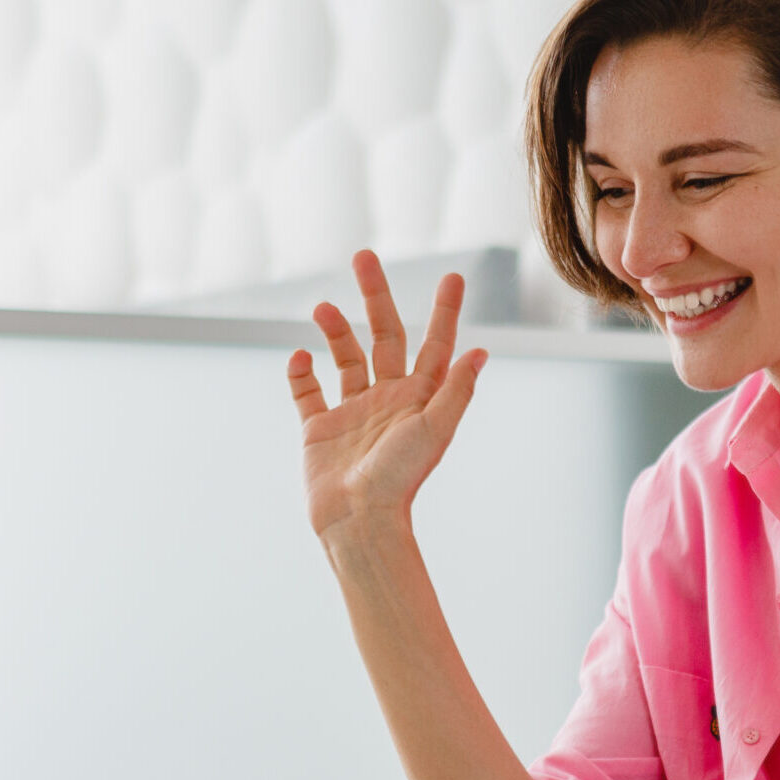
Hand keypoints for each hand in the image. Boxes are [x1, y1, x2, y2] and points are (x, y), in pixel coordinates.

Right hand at [289, 251, 486, 540]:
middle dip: (375, 296)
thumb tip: (481, 352)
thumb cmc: (401, 480)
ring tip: (321, 306)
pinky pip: (307, 393)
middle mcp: (387, 400)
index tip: (454, 276)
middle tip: (364, 257)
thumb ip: (455, 390)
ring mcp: (352, 413)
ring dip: (334, 329)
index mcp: (418, 398)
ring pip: (344, 357)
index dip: (446, 311)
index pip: (435, 344)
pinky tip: (299, 358)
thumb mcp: (434, 430)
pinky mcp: (319, 430)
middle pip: (383, 336)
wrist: (358, 521)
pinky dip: (301, 373)